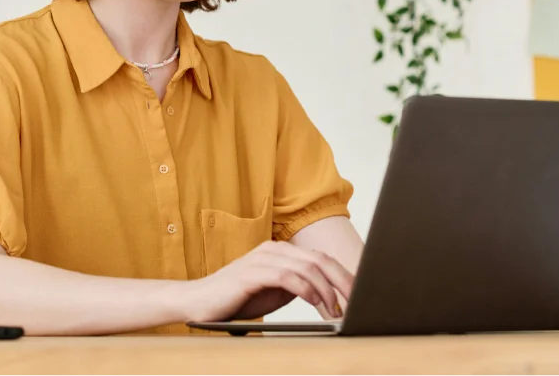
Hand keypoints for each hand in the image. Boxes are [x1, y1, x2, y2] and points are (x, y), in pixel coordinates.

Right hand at [181, 240, 354, 321]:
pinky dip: (307, 290)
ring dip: (327, 291)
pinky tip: (316, 303)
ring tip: (336, 310)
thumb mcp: (275, 292)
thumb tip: (331, 296)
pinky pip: (288, 277)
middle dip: (342, 282)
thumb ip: (299, 287)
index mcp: (280, 251)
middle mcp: (273, 249)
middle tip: (357, 302)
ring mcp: (262, 259)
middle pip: (319, 260)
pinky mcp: (252, 273)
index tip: (360, 295)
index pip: (320, 259)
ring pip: (307, 268)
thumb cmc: (237, 299)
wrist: (199, 302)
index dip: (343, 276)